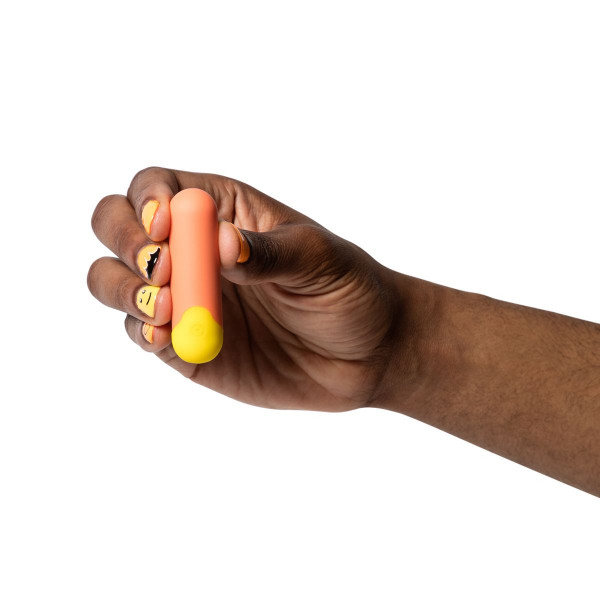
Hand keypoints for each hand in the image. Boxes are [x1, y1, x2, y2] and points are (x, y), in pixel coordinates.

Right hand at [87, 167, 405, 410]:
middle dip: (125, 240)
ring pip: (113, 278)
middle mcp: (191, 249)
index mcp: (221, 210)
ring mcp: (183, 296)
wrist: (365, 355)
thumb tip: (219, 242)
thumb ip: (268, 252)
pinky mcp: (181, 343)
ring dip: (122, 288)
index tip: (166, 228)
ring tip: (165, 305)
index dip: (148, 200)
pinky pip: (139, 330)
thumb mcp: (320, 261)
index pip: (159, 186)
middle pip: (118, 224)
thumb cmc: (348, 291)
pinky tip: (166, 334)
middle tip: (160, 269)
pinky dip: (141, 330)